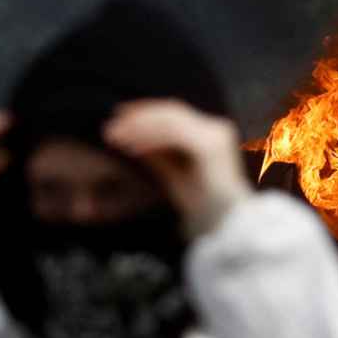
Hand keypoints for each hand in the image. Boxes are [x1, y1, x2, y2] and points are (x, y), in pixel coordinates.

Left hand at [103, 99, 248, 237]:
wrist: (227, 226)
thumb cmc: (205, 207)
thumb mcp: (174, 176)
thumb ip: (157, 155)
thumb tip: (131, 138)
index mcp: (210, 134)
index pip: (174, 114)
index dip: (145, 112)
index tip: (118, 116)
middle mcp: (216, 129)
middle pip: (171, 111)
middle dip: (138, 117)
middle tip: (110, 128)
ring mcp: (215, 136)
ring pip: (170, 119)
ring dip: (140, 127)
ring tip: (116, 138)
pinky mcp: (210, 146)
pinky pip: (174, 134)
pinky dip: (151, 138)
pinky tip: (133, 147)